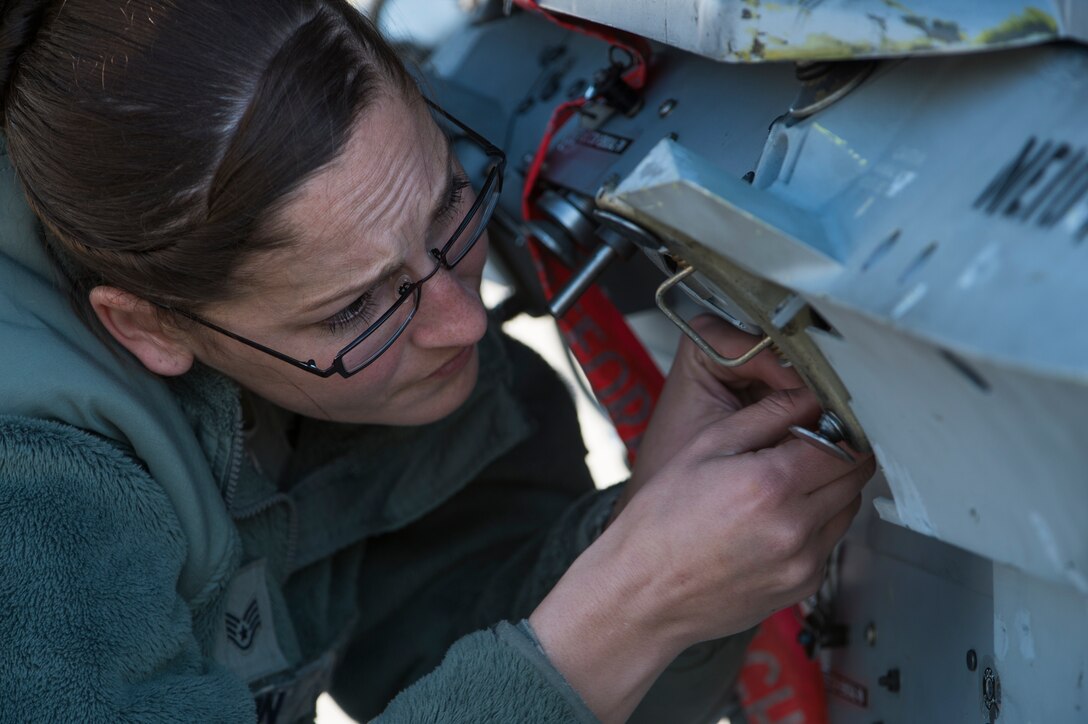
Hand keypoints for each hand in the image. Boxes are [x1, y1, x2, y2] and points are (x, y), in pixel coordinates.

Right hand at [531, 317, 873, 721]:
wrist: (642, 592)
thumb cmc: (662, 519)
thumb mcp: (705, 448)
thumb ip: (766, 415)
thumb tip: (810, 397)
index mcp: (771, 484)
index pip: (846, 445)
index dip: (837, 428)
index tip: (820, 423)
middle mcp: (795, 526)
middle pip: (856, 477)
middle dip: (837, 456)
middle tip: (799, 451)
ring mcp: (803, 562)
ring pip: (847, 509)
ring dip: (829, 491)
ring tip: (780, 489)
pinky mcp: (803, 586)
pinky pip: (828, 543)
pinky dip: (813, 526)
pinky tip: (771, 523)